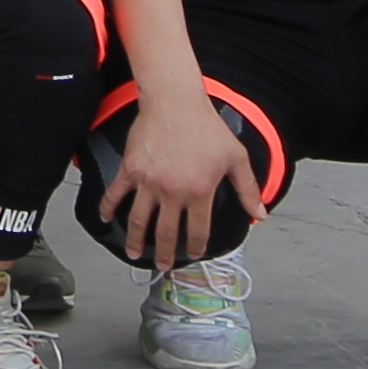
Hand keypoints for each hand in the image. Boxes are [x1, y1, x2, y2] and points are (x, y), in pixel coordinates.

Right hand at [105, 86, 260, 272]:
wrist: (175, 102)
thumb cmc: (207, 127)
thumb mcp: (236, 158)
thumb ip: (248, 189)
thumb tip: (260, 214)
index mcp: (200, 192)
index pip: (197, 231)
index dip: (195, 247)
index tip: (192, 254)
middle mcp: (173, 192)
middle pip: (166, 233)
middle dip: (164, 254)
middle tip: (162, 266)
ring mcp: (149, 182)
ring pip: (139, 220)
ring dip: (136, 241)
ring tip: (134, 253)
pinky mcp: (130, 169)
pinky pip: (116, 194)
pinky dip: (109, 208)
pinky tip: (107, 219)